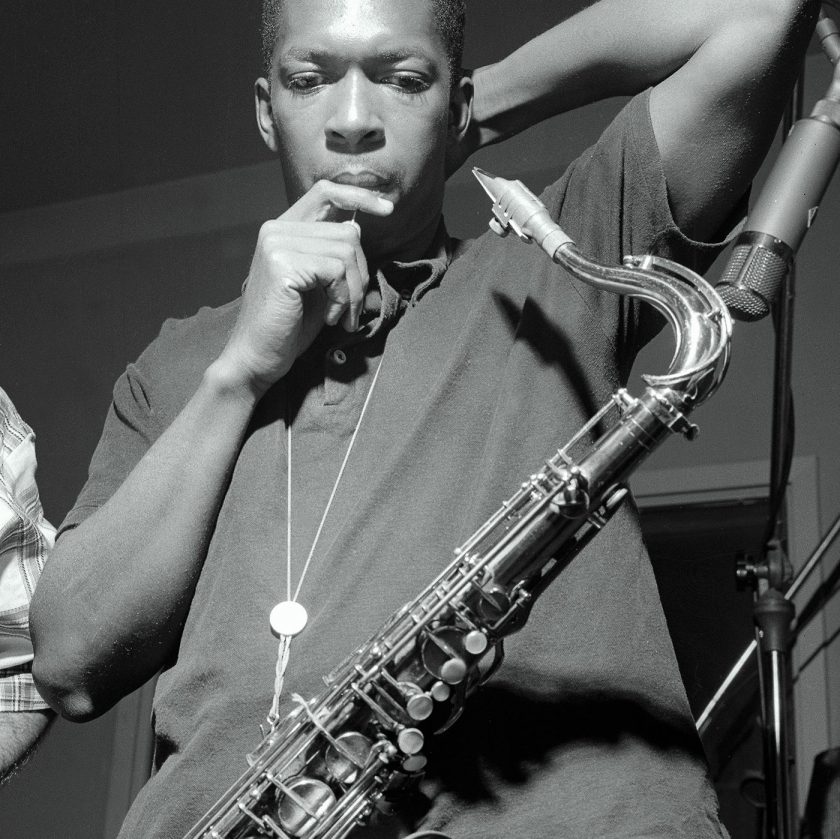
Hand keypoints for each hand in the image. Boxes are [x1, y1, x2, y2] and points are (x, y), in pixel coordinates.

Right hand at [217, 181, 393, 396]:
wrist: (257, 357)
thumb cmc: (289, 326)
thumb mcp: (318, 284)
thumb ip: (333, 254)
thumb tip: (359, 227)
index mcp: (283, 229)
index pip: (326, 192)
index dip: (360, 196)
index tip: (388, 208)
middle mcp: (276, 229)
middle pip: (347, 232)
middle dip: (360, 274)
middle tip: (350, 308)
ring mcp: (277, 243)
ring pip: (346, 252)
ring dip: (352, 292)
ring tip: (340, 316)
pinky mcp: (282, 263)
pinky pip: (337, 270)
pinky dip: (342, 298)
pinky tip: (329, 318)